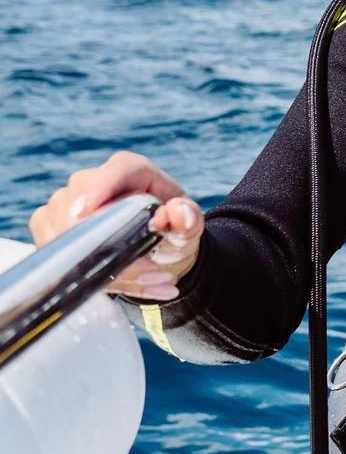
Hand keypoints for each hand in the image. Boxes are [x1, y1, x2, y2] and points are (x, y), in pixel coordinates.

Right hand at [28, 151, 204, 301]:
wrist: (156, 250)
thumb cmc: (172, 229)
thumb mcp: (189, 226)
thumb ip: (189, 219)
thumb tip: (177, 212)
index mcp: (128, 169)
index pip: (113, 173)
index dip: (98, 191)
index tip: (84, 212)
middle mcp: (89, 181)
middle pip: (81, 209)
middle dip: (111, 248)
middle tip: (155, 272)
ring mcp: (62, 204)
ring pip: (69, 239)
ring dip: (108, 270)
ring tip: (150, 279)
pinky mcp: (47, 228)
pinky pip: (58, 257)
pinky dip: (92, 279)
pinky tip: (126, 284)